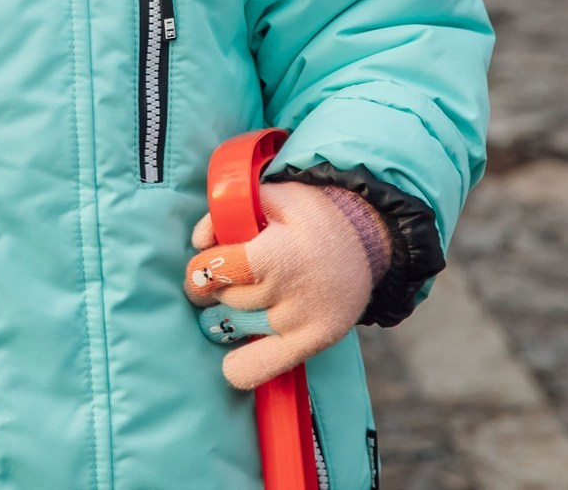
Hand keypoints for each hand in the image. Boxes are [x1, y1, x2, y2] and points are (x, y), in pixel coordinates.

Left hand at [181, 183, 383, 390]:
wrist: (366, 241)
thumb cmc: (309, 218)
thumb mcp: (272, 197)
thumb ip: (229, 213)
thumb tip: (200, 241)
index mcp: (280, 254)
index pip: (217, 271)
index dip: (201, 267)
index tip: (207, 262)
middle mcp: (292, 294)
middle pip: (225, 299)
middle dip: (216, 287)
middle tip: (229, 275)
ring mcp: (302, 324)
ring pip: (234, 328)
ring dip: (226, 316)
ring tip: (242, 298)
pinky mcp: (312, 344)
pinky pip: (255, 370)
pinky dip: (238, 365)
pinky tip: (238, 350)